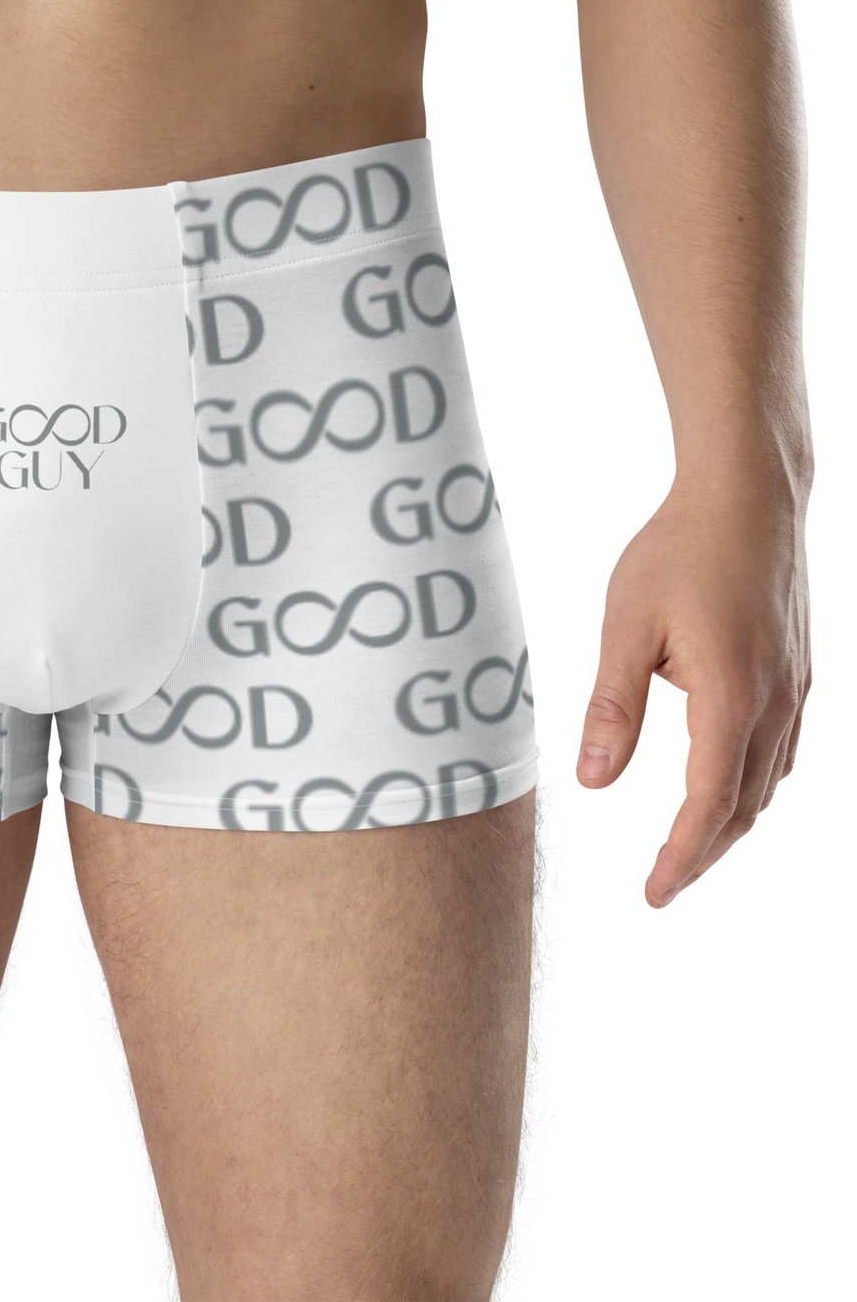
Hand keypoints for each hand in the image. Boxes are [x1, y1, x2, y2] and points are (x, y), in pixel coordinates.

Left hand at [577, 469, 810, 905]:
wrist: (749, 496)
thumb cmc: (679, 551)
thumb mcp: (626, 627)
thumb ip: (611, 707)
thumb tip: (592, 780)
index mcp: (731, 699)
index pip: (707, 804)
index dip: (680, 855)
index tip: (653, 894)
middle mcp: (775, 703)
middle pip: (743, 805)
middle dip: (703, 852)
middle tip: (663, 884)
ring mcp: (794, 686)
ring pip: (768, 781)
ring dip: (730, 821)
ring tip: (688, 847)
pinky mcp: (797, 669)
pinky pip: (781, 748)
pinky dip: (752, 782)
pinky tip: (727, 781)